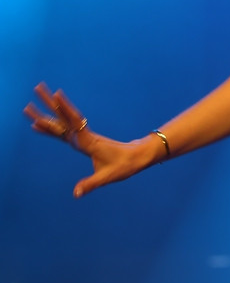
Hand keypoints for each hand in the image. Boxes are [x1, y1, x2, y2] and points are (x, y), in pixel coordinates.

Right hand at [24, 82, 154, 197]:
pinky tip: (43, 120)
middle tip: (37, 88)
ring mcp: (84, 135)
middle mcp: (84, 136)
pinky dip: (54, 121)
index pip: (69, 128)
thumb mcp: (107, 176)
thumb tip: (76, 194)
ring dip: (51, 105)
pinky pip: (66, 127)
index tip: (44, 111)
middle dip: (49, 103)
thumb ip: (90, 184)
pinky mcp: (85, 138)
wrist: (139, 156)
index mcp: (88, 142)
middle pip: (64, 116)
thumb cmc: (125, 165)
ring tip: (39, 92)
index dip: (56, 121)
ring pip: (64, 118)